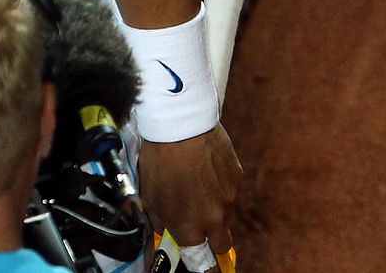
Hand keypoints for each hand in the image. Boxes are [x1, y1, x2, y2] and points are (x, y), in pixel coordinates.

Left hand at [136, 125, 240, 267]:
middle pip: (221, 246)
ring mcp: (228, 199)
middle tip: (202, 232)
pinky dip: (218, 185)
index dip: (203, 267)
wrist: (181, 127)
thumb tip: (163, 233)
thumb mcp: (149, 196)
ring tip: (194, 186)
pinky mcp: (236, 178)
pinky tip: (203, 169)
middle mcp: (213, 219)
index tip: (203, 268)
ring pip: (224, 214)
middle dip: (213, 243)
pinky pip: (228, 190)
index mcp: (189, 227)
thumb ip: (159, 222)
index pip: (202, 262)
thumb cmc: (160, 160)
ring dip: (213, 209)